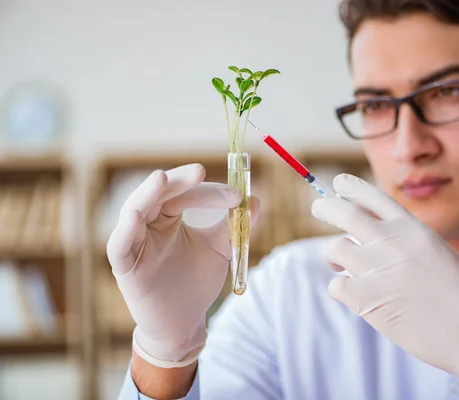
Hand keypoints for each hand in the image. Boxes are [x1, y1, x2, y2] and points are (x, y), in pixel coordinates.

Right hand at [107, 164, 259, 368]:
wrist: (184, 322)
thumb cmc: (197, 282)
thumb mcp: (220, 249)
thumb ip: (235, 226)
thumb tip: (256, 200)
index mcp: (168, 216)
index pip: (184, 192)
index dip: (208, 190)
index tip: (237, 195)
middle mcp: (148, 224)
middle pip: (158, 193)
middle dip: (177, 181)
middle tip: (199, 171)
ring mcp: (134, 243)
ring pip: (135, 209)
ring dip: (147, 193)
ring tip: (162, 178)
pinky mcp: (123, 265)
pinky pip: (120, 244)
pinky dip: (127, 227)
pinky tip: (136, 215)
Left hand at [311, 174, 458, 393]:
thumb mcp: (445, 255)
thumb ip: (413, 247)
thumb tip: (385, 248)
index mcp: (414, 229)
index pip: (373, 197)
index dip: (351, 187)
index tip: (338, 184)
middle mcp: (391, 241)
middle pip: (343, 212)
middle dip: (326, 207)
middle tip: (319, 207)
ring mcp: (376, 269)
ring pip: (334, 248)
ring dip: (333, 254)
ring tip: (338, 263)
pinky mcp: (367, 300)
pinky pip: (337, 285)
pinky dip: (341, 288)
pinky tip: (354, 296)